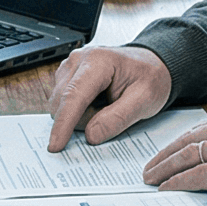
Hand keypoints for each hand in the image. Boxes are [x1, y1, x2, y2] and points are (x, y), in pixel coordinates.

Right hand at [44, 44, 173, 150]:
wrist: (150, 65)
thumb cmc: (149, 78)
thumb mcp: (145, 100)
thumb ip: (118, 118)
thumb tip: (91, 135)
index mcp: (98, 61)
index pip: (74, 95)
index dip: (64, 123)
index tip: (56, 145)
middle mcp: (77, 60)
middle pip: (63, 104)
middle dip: (84, 120)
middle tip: (113, 113)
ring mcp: (69, 67)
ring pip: (60, 106)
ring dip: (81, 116)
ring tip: (107, 106)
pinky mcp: (65, 76)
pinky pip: (63, 104)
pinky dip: (79, 111)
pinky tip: (97, 103)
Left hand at [142, 102, 206, 205]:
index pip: (204, 126)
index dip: (181, 142)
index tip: (168, 153)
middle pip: (191, 138)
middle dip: (165, 154)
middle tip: (149, 167)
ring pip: (190, 154)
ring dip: (166, 169)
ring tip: (151, 180)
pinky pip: (201, 175)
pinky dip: (180, 182)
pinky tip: (168, 188)